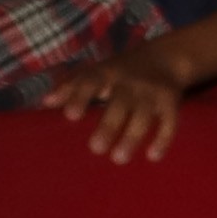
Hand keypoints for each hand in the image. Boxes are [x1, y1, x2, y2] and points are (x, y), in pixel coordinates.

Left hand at [51, 43, 192, 161]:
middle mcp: (130, 81)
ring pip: (144, 115)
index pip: (91, 80)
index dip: (81, 96)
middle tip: (96, 149)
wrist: (166, 58)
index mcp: (108, 72)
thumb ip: (72, 86)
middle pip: (120, 102)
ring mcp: (152, 91)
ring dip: (132, 137)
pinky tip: (152, 156)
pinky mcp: (171, 101)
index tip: (70, 116)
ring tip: (119, 159)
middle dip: (109, 125)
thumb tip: (45, 103)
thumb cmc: (121, 72)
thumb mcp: (97, 72)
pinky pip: (170, 120)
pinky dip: (163, 138)